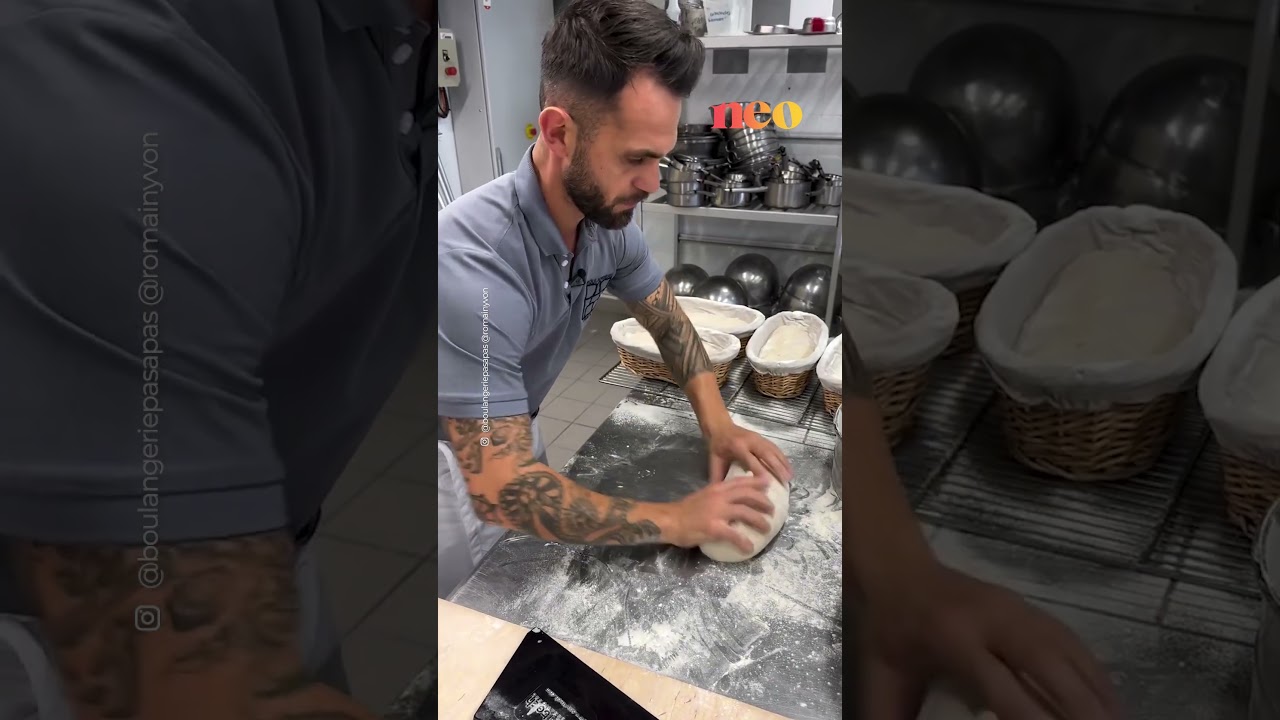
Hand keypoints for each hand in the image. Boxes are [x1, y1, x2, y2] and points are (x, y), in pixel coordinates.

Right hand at [665, 475, 774, 553]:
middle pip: (748, 495)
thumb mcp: (703, 496)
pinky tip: (749, 548)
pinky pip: (734, 535)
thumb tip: (732, 500)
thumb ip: (718, 496)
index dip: (756, 482)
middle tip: (772, 509)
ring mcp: (717, 512)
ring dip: (759, 521)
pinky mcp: (714, 528)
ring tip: (766, 528)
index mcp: (716, 488)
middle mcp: (719, 497)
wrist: (669, 520)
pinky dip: (744, 542)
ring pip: (746, 513)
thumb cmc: (685, 510)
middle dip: (763, 502)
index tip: (768, 484)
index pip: (740, 482)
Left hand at [705, 422, 792, 483]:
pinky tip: (788, 467)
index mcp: (736, 446)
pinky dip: (782, 457)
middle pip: (766, 454)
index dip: (759, 470)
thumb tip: (721, 495)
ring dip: (783, 463)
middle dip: (777, 467)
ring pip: (773, 450)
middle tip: (785, 481)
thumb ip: (718, 477)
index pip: (750, 459)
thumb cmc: (717, 447)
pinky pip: (775, 447)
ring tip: (790, 476)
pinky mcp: (762, 437)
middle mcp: (749, 441)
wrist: (720, 426)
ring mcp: (757, 438)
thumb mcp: (715, 461)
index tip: (768, 483)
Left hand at [860, 562, 1123, 719]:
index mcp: (953, 639)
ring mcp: (1015, 609)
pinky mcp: (1027, 606)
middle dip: (1081, 705)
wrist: (896, 571)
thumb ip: (892, 716)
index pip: (1003, 685)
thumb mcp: (882, 678)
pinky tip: (1109, 699)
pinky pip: (1070, 639)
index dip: (1033, 715)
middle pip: (1048, 664)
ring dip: (1098, 690)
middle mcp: (992, 621)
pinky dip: (1094, 670)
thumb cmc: (888, 632)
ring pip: (1067, 649)